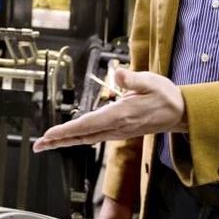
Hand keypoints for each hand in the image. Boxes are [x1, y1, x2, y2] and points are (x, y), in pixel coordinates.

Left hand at [32, 69, 184, 151]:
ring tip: (47, 142)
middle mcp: (116, 127)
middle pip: (81, 136)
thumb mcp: (150, 81)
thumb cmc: (164, 95)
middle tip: (38, 145)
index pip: (87, 124)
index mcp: (120, 115)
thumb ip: (132, 79)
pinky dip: (78, 137)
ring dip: (66, 140)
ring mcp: (117, 131)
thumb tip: (118, 73)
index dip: (66, 130)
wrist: (179, 112)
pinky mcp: (119, 131)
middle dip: (58, 140)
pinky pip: (94, 136)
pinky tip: (69, 137)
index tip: (49, 134)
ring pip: (86, 138)